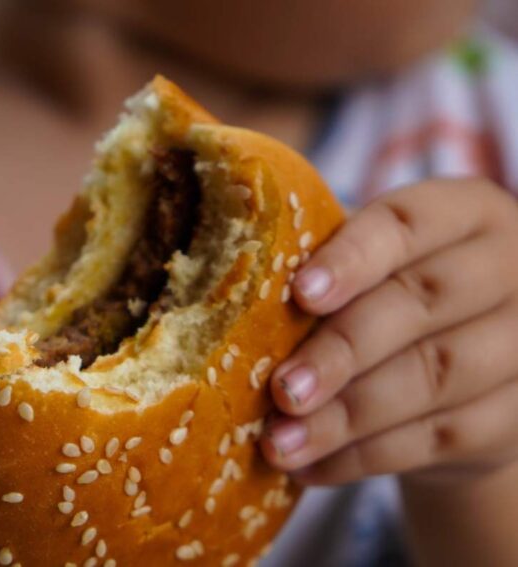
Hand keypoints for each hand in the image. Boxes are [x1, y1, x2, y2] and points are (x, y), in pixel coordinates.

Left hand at [260, 178, 517, 485]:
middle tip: (281, 390)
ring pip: (433, 379)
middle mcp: (508, 269)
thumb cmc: (392, 298)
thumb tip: (236, 299)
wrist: (466, 376)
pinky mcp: (514, 416)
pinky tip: (309, 466)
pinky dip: (364, 457)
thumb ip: (323, 268)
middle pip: (422, 304)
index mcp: (464, 213)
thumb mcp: (371, 267)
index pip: (406, 223)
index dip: (352, 260)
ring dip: (345, 418)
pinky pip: (438, 439)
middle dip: (342, 351)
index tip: (301, 295)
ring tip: (280, 442)